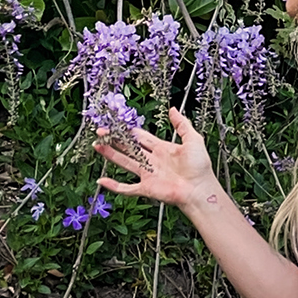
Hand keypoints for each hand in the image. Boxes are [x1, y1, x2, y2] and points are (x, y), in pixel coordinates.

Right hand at [94, 108, 218, 212]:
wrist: (200, 189)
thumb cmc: (200, 166)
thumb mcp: (193, 139)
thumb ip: (182, 124)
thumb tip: (172, 109)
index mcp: (162, 149)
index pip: (141, 137)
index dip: (128, 131)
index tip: (116, 124)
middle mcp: (153, 161)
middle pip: (129, 148)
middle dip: (115, 140)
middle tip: (101, 132)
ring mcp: (148, 174)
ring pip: (125, 162)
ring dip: (110, 154)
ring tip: (97, 145)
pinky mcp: (146, 188)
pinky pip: (126, 188)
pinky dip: (113, 186)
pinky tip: (101, 181)